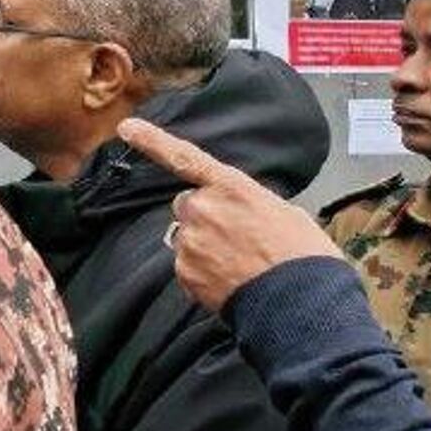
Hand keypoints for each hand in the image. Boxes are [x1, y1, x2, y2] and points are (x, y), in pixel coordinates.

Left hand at [117, 117, 341, 312]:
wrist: (302, 301)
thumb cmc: (303, 256)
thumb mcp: (283, 213)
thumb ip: (248, 204)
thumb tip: (239, 214)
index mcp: (231, 187)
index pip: (184, 157)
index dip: (152, 141)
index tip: (126, 128)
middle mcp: (203, 208)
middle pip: (188, 205)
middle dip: (204, 217)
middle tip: (237, 239)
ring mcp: (190, 240)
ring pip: (188, 238)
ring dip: (205, 247)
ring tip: (241, 265)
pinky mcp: (184, 271)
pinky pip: (187, 266)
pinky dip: (203, 274)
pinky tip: (231, 282)